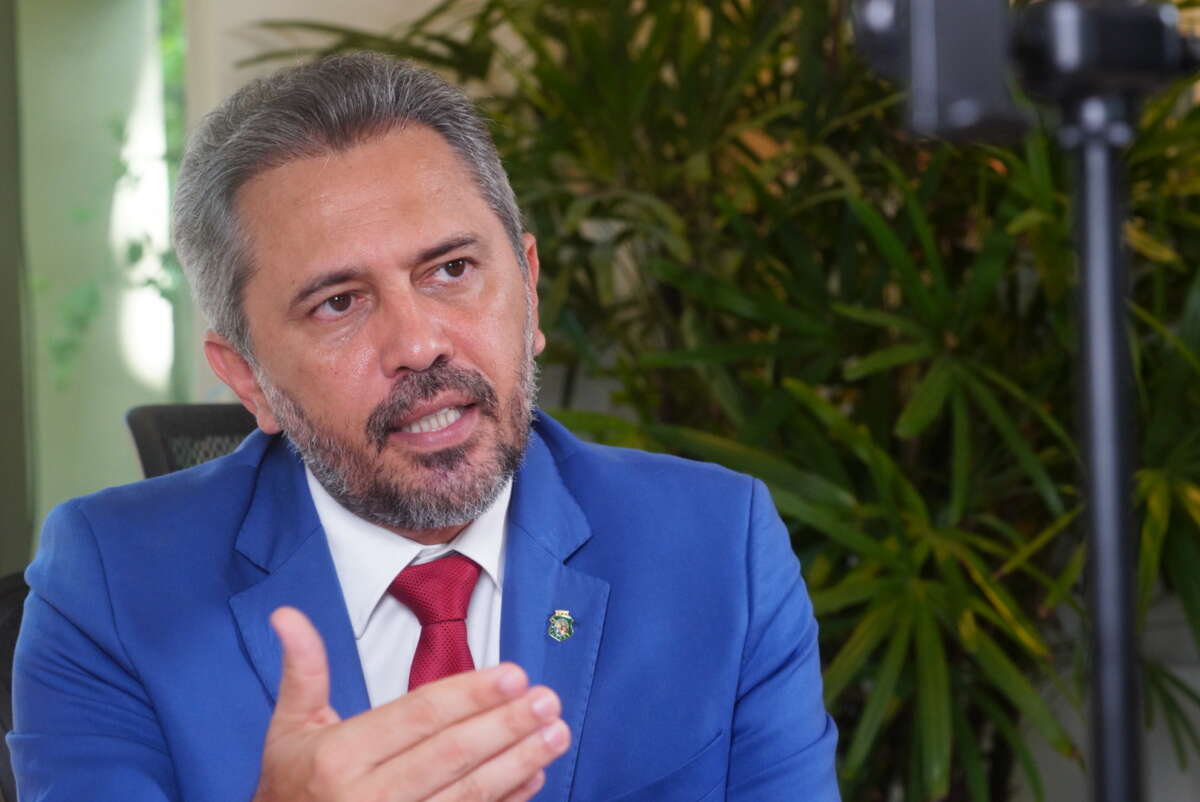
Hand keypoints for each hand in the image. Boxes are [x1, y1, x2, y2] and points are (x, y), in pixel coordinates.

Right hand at [251, 607, 569, 801]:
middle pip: (451, 754)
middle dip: (506, 725)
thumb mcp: (289, 729)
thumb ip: (303, 670)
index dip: (469, 694)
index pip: (418, 717)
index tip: (514, 673)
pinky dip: (507, 800)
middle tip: (548, 699)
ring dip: (518, 761)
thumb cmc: (293, 787)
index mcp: (338, 758)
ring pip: (468, 793)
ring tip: (556, 733)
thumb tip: (288, 614)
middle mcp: (367, 798)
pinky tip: (535, 775)